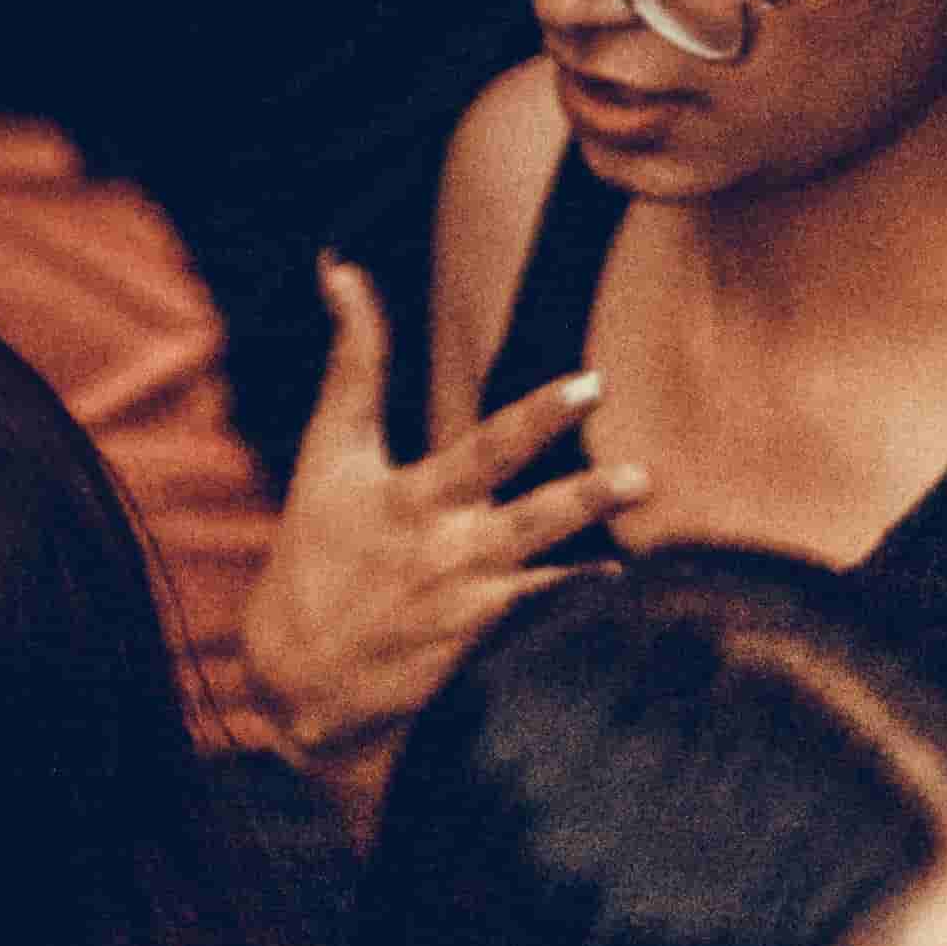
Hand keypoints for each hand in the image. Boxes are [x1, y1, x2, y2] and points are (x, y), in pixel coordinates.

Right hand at [237, 258, 650, 776]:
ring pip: (543, 548)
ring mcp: (469, 592)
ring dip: (593, 515)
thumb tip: (342, 268)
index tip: (587, 386)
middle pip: (524, 500)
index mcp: (408, 496)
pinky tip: (618, 567)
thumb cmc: (315, 552)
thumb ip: (353, 363)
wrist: (304, 677)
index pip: (480, 446)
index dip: (535, 416)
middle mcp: (444, 543)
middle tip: (632, 445)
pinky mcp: (480, 632)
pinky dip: (579, 583)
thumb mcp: (327, 453)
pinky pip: (543, 601)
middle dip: (581, 472)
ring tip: (643, 483)